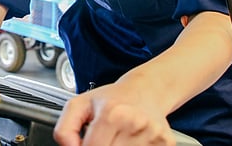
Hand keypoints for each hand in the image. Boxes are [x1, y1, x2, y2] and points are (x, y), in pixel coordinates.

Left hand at [54, 80, 175, 145]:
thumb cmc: (112, 99)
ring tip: (118, 138)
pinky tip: (132, 141)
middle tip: (105, 138)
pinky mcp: (167, 143)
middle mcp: (134, 123)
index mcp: (111, 114)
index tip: (88, 143)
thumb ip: (65, 129)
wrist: (146, 90)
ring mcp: (153, 135)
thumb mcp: (79, 104)